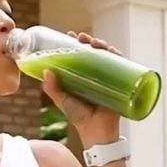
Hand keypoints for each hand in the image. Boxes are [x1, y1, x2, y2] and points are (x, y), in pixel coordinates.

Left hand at [41, 31, 121, 146]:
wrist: (96, 131)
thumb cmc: (79, 117)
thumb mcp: (63, 101)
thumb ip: (52, 89)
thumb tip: (45, 71)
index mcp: (80, 76)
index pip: (78, 55)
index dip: (75, 43)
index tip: (70, 35)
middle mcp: (94, 74)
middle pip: (93, 52)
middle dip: (88, 41)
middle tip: (81, 38)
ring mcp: (107, 77)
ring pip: (106, 55)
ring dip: (101, 45)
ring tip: (93, 43)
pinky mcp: (118, 82)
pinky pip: (120, 65)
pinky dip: (117, 56)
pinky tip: (111, 50)